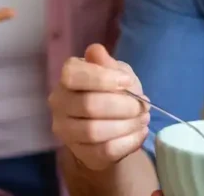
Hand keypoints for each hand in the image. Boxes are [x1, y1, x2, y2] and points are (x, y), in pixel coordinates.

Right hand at [49, 43, 149, 169]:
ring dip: (126, 126)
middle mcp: (59, 103)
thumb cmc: (114, 91)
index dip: (103, 78)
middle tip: (143, 106)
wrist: (113, 126)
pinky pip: (104, 151)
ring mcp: (66, 130)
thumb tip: (95, 51)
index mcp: (68, 77)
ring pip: (95, 131)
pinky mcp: (80, 153)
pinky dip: (128, 142)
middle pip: (89, 105)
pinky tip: (139, 133)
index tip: (127, 82)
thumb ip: (108, 64)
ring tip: (143, 120)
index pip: (74, 75)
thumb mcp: (117, 72)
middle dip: (123, 106)